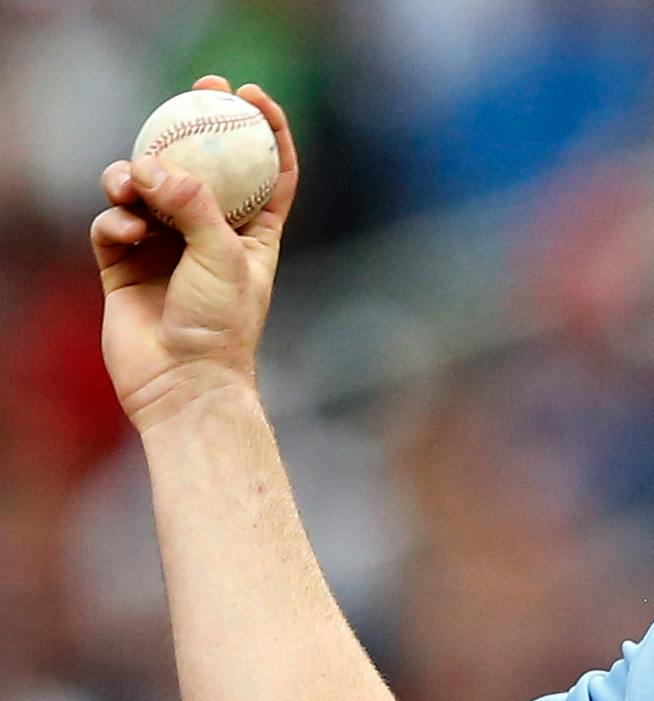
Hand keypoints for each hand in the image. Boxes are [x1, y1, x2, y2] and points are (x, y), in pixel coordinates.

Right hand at [92, 75, 298, 429]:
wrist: (182, 384)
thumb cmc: (220, 326)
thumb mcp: (224, 256)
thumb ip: (194, 205)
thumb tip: (154, 164)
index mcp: (252, 234)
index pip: (267, 172)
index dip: (265, 130)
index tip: (251, 95)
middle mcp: (208, 235)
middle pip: (202, 167)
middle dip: (193, 126)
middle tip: (192, 91)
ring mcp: (164, 247)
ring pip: (146, 187)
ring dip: (136, 174)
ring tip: (133, 183)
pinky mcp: (123, 263)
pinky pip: (113, 221)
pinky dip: (116, 217)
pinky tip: (126, 230)